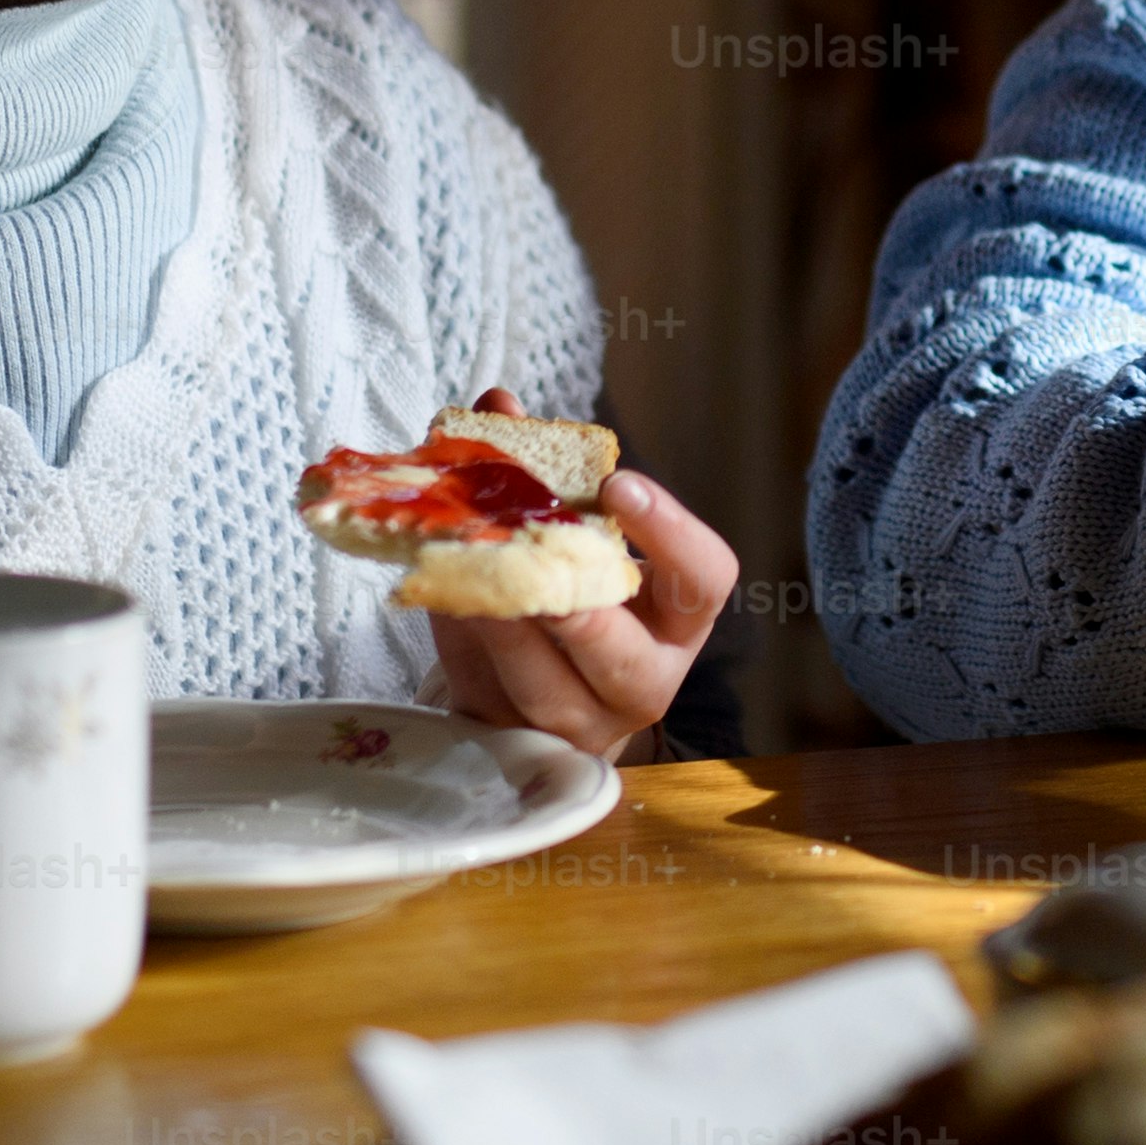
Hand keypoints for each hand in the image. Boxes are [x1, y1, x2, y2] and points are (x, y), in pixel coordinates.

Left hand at [426, 385, 739, 760]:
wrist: (523, 688)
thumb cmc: (566, 593)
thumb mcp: (567, 533)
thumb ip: (539, 472)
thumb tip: (498, 405)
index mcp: (677, 616)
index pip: (705, 579)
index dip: (670, 534)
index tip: (618, 485)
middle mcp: (644, 678)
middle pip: (628, 661)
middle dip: (583, 614)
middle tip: (539, 556)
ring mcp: (581, 721)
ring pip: (549, 689)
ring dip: (507, 631)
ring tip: (472, 575)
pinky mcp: (518, 739)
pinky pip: (490, 698)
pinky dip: (463, 645)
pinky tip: (440, 596)